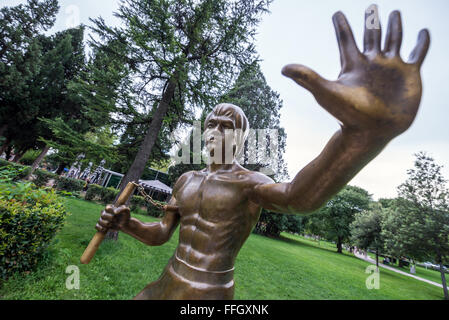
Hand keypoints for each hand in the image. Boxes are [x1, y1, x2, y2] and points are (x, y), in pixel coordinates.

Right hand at [95, 204, 130, 232]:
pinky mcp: (102, 225)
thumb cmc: (125, 216)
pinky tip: (105, 229)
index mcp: (110, 208)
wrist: (125, 224)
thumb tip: (115, 212)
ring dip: (106, 224)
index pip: (107, 208)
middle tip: (116, 220)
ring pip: (99, 221)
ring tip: (112, 224)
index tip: (116, 214)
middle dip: (110, 218)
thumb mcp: (126, 210)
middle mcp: (105, 213)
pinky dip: (100, 228)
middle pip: (103, 215)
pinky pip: (97, 226)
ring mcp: (102, 219)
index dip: (111, 211)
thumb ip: (121, 209)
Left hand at [282, 6, 429, 140]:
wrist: (372, 132)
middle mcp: (372, 63)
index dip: (341, 26)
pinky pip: (418, 53)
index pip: (346, 39)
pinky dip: (422, 42)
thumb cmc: (347, 115)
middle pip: (372, 35)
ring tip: (395, 12)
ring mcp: (391, 68)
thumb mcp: (325, 92)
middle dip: (372, 21)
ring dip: (395, 27)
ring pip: (394, 40)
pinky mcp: (409, 74)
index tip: (336, 13)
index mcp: (353, 65)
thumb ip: (306, 78)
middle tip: (371, 6)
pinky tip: (423, 32)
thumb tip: (283, 68)